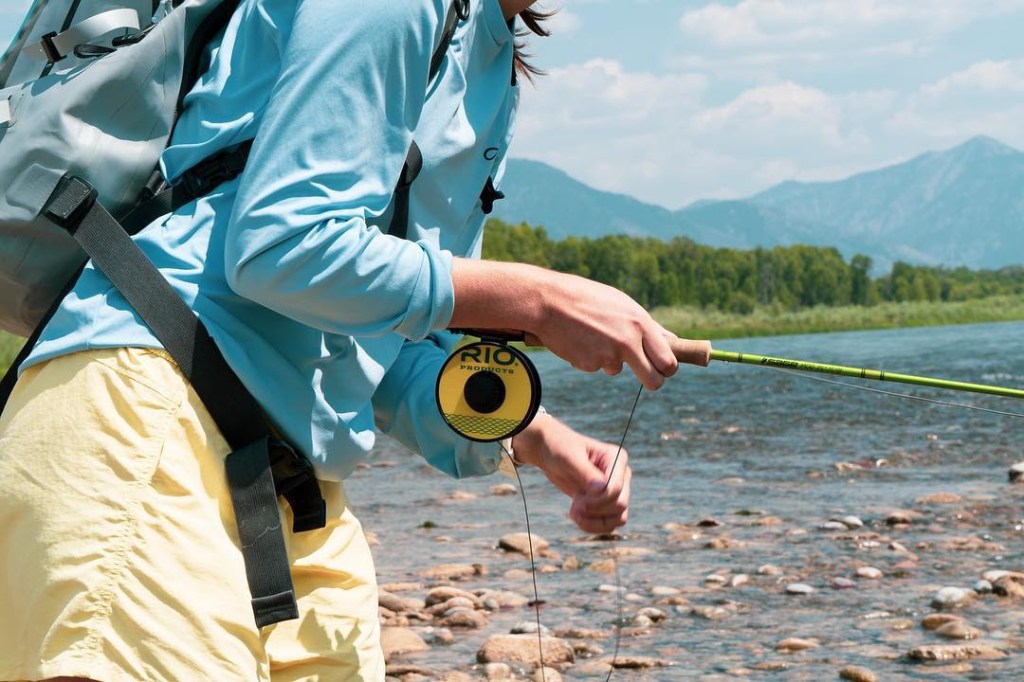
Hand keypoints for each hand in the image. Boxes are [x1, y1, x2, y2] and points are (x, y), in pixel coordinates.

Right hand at [449, 260, 677, 390]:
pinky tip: (579, 339)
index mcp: (640, 323)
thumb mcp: (621, 304)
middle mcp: (628, 341)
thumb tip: (671, 340)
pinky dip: (588, 358)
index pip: (668, 359)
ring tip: (593, 335)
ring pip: (617, 370)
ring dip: (609, 360)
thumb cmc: (587, 298)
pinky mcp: (588, 364)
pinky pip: (595, 367)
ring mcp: (607, 355)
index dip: (667, 368)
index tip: (662, 369)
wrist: (547, 301)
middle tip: (646, 377)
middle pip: (654, 380)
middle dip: (653, 382)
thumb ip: (646, 325)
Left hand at [511, 411, 631, 533]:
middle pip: (620, 504)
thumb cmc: (560, 449)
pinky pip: (610, 523)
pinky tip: (577, 518)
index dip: (598, 499)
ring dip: (595, 521)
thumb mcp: (569, 458)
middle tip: (574, 505)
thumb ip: (585, 472)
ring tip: (574, 513)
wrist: (551, 453)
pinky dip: (593, 526)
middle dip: (595, 510)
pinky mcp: (607, 502)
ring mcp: (616, 489)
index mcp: (617, 457)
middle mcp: (621, 474)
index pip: (616, 488)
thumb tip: (602, 489)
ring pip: (619, 518)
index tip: (577, 498)